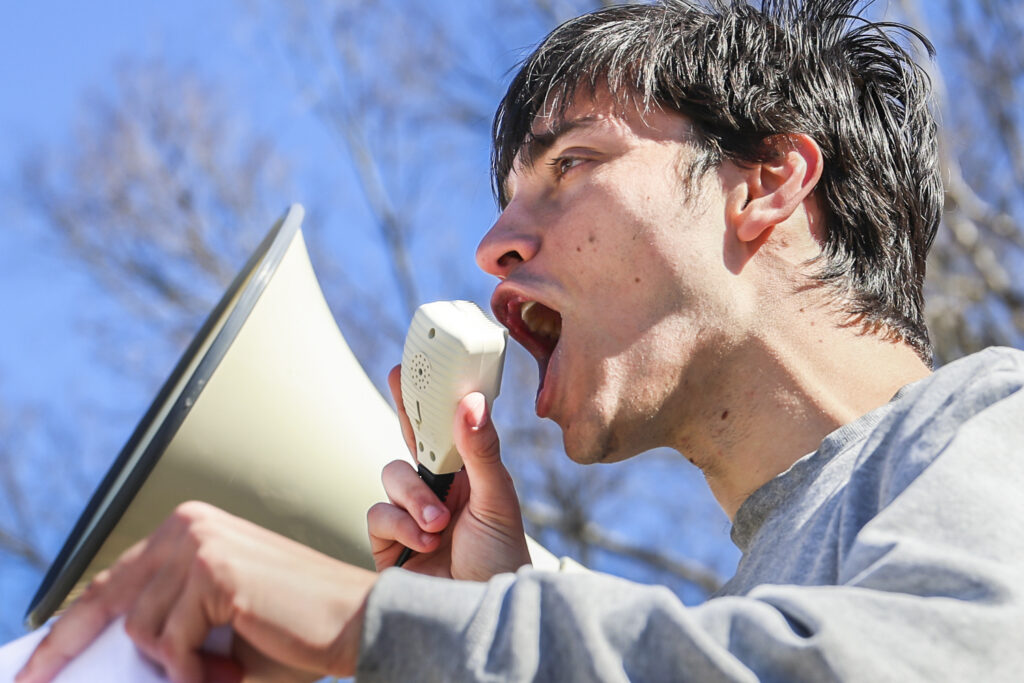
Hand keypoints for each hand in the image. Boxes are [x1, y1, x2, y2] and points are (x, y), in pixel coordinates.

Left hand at [17, 501, 374, 682]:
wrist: (354, 621)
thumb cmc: (291, 629)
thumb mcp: (213, 628)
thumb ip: (164, 632)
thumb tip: (105, 662)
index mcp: (190, 530)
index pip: (110, 583)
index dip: (66, 631)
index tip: (35, 669)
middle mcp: (189, 525)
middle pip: (111, 604)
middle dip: (93, 654)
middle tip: (91, 681)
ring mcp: (200, 544)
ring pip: (141, 628)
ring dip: (177, 664)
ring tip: (221, 670)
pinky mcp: (214, 571)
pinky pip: (171, 642)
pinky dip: (195, 671)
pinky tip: (229, 670)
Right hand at [368, 365, 530, 580]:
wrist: (482, 614)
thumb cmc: (501, 560)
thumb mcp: (498, 502)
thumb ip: (483, 452)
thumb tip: (471, 402)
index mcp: (468, 476)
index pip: (445, 428)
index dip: (430, 397)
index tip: (416, 361)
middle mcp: (438, 490)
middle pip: (410, 440)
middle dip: (403, 409)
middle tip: (396, 378)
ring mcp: (410, 515)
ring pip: (392, 475)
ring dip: (414, 497)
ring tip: (438, 524)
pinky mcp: (388, 543)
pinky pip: (378, 513)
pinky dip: (400, 524)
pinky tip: (424, 543)